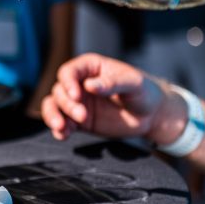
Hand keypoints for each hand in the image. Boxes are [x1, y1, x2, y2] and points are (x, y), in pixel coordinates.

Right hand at [41, 53, 166, 140]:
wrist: (150, 116)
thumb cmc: (143, 92)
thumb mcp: (134, 83)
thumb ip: (112, 83)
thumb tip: (89, 85)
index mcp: (89, 68)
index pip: (68, 72)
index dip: (68, 83)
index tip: (77, 96)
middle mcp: (78, 84)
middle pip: (59, 91)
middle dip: (67, 105)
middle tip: (83, 116)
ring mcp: (77, 102)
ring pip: (53, 105)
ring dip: (53, 116)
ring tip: (62, 128)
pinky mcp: (78, 120)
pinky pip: (61, 123)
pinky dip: (58, 129)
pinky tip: (63, 135)